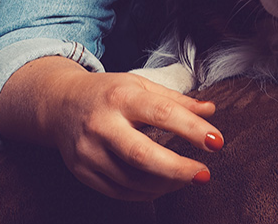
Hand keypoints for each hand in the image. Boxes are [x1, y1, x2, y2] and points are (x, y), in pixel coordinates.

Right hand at [0, 57, 222, 200]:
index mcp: (121, 97)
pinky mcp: (82, 171)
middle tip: (205, 174)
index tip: (217, 141)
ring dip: (166, 184)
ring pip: (131, 179)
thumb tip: (211, 110)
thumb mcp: (141, 85)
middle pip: (142, 154)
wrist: (60, 104)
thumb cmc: (109, 92)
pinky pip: (119, 191)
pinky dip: (146, 192)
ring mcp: (88, 151)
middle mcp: (101, 124)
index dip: (192, 129)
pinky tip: (164, 185)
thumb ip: (177, 100)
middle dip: (177, 168)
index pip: (162, 113)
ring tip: (188, 178)